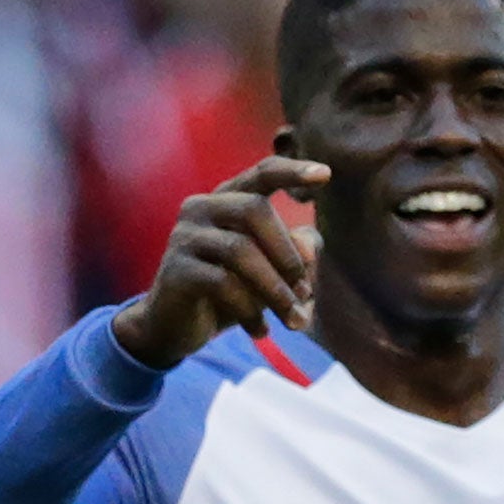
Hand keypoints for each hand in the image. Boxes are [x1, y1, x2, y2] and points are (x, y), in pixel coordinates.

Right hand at [113, 158, 329, 370]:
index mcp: (228, 199)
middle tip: (305, 292)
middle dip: (288, 254)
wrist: (176, 327)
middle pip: (255, 209)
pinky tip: (261, 331)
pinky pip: (222, 283)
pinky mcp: (176, 269)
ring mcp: (185, 236)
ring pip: (240, 250)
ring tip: (294, 321)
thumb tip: (309, 245)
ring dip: (276, 290)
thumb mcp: (272, 273)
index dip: (293, 171)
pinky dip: (250, 311)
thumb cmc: (231, 291)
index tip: (327, 175)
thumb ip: (296, 253)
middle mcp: (202, 207)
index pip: (262, 174)